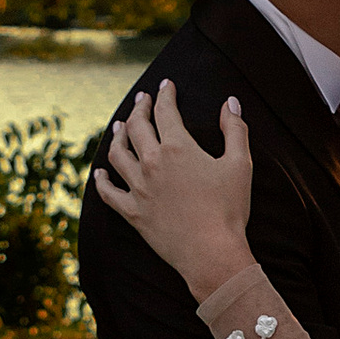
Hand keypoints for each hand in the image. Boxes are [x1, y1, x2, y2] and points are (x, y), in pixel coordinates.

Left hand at [90, 85, 254, 296]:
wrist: (212, 253)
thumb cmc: (230, 209)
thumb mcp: (240, 165)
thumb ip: (235, 130)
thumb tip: (230, 103)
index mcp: (178, 148)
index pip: (166, 111)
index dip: (165, 95)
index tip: (166, 85)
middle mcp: (152, 163)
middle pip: (137, 127)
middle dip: (140, 108)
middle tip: (142, 99)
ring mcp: (138, 188)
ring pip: (118, 154)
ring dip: (117, 137)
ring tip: (119, 127)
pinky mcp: (132, 212)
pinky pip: (108, 193)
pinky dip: (101, 182)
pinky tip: (99, 174)